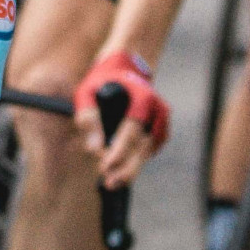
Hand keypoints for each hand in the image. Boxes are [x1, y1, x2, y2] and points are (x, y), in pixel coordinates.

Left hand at [81, 49, 167, 185]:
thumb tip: (94, 148)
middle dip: (127, 168)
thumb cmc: (102, 79)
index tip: (104, 167)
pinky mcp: (162, 127)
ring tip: (113, 180)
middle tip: (110, 183)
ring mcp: (162, 119)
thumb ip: (88, 118)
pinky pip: (151, 148)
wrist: (127, 66)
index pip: (131, 132)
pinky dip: (138, 158)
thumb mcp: (87, 92)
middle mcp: (157, 109)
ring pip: (148, 150)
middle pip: (144, 146)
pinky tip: (124, 166)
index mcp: (141, 98)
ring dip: (132, 167)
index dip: (118, 152)